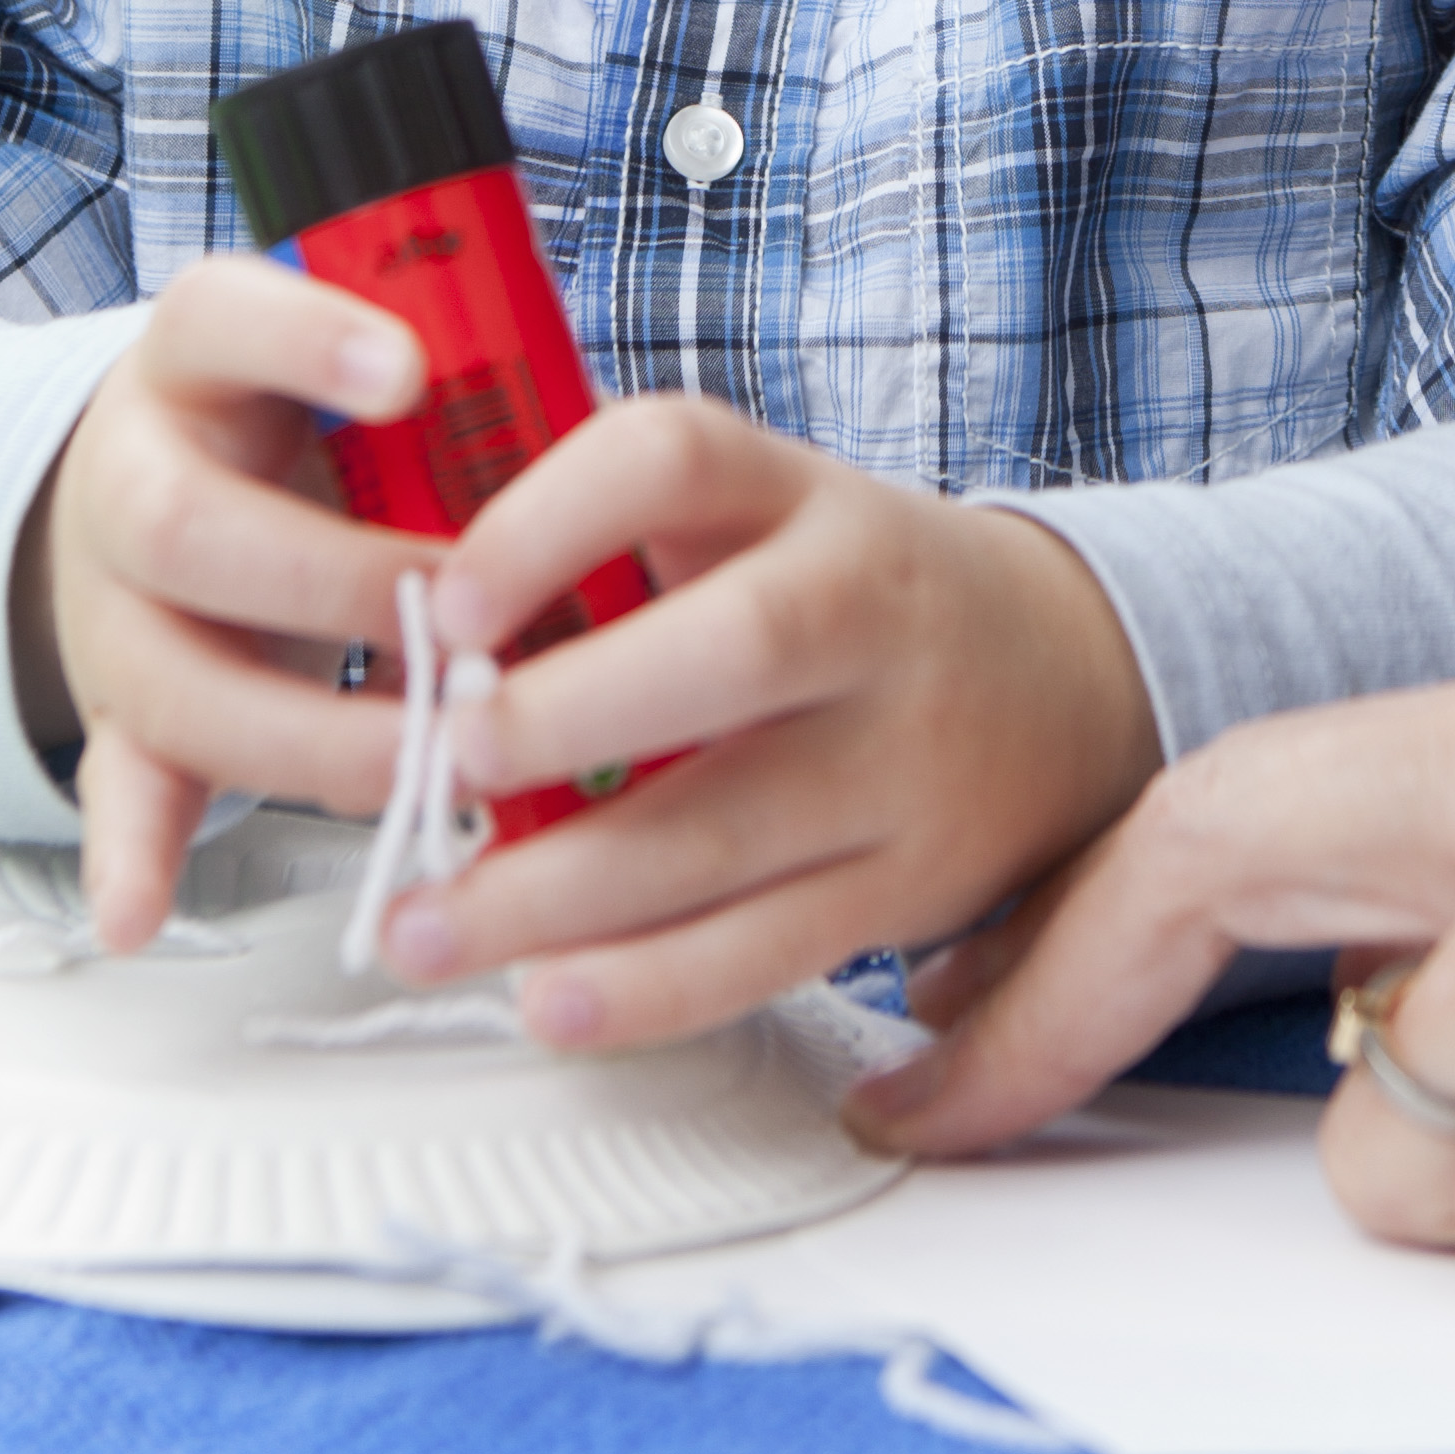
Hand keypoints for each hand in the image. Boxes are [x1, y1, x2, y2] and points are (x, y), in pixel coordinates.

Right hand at [17, 254, 430, 951]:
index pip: (227, 315)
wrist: (170, 474)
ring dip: (298, 733)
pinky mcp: (119, 711)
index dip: (310, 342)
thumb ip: (452, 384)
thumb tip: (594, 423)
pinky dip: (133, 855)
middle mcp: (134, 473)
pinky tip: (144, 913)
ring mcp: (114, 602)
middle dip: (328, 583)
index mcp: (199, 356)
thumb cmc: (309, 425)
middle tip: (450, 618)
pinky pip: (113, 786)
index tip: (412, 372)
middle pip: (186, 527)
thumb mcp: (362, 367)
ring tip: (417, 757)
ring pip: (167, 676)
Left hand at [361, 393, 1161, 1049]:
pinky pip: (768, 949)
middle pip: (738, 646)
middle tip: (447, 761)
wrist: (1058, 677)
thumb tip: (396, 599)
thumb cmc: (840, 590)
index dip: (550, 519)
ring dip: (562, 892)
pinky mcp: (902, 884)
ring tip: (427, 922)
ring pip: (732, 827)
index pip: (674, 458)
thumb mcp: (750, 515)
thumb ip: (601, 539)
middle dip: (574, 713)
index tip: (443, 599)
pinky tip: (550, 995)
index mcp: (796, 494)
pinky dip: (649, 986)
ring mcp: (897, 755)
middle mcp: (863, 609)